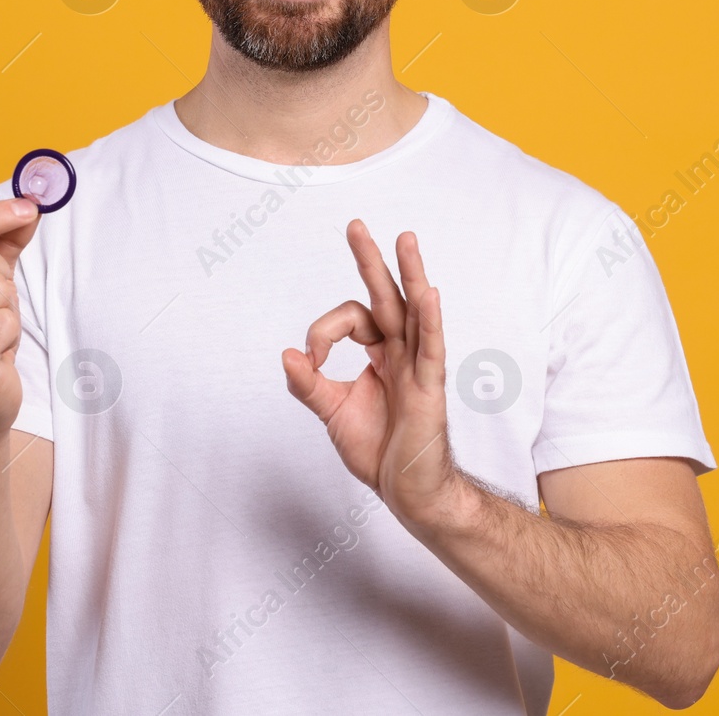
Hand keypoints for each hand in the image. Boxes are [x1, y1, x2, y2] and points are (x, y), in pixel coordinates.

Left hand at [282, 218, 458, 529]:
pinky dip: (430, 320)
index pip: (351, 319)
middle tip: (355, 225)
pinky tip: (428, 293)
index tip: (310, 358)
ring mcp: (418, 367)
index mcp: (380, 355)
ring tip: (405, 239)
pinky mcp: (429, 387)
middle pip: (386, 297)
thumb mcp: (332, 412)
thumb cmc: (379, 451)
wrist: (408, 492)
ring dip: (409, 274)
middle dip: (370, 260)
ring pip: (415, 311)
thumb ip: (309, 384)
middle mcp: (401, 353)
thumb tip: (287, 354)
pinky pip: (431, 348)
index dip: (323, 331)